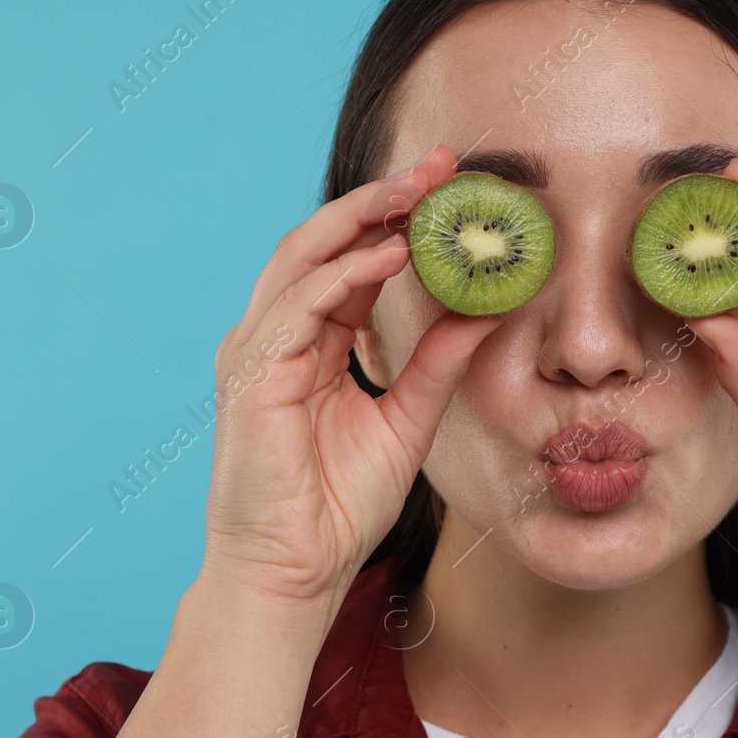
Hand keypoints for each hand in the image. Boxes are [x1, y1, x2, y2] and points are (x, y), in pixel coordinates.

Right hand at [199, 144, 497, 613]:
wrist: (295, 573)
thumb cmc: (338, 508)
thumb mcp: (407, 421)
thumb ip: (437, 364)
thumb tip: (485, 312)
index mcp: (311, 343)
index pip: (352, 261)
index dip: (399, 220)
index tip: (452, 188)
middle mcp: (279, 336)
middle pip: (324, 242)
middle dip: (382, 198)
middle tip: (438, 165)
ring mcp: (258, 351)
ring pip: (303, 257)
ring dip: (362, 218)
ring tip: (420, 192)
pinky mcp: (251, 376)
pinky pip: (297, 306)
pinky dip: (343, 274)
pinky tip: (389, 255)